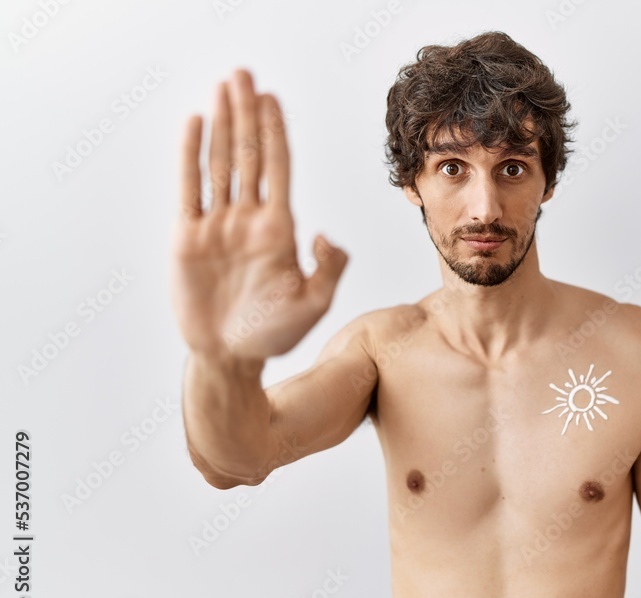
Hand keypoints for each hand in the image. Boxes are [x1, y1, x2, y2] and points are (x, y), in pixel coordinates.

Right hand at [170, 69, 347, 360]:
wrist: (230, 356)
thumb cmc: (274, 333)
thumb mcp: (314, 304)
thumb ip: (328, 268)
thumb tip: (326, 234)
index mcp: (279, 229)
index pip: (278, 169)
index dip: (275, 132)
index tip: (272, 99)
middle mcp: (248, 219)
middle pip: (248, 155)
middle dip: (246, 114)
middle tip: (243, 74)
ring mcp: (218, 225)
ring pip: (219, 163)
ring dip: (221, 124)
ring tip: (221, 87)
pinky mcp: (188, 237)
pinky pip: (189, 188)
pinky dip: (190, 156)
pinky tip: (195, 125)